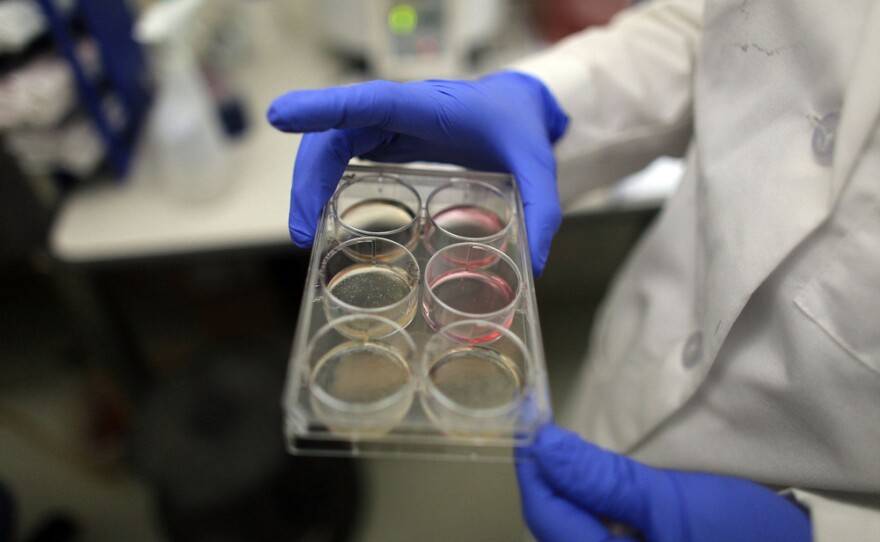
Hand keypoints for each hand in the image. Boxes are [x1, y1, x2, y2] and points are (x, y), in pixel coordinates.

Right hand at [266, 71, 568, 275]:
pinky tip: (323, 217)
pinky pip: (344, 156)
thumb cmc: (519, 127)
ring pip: (331, 144)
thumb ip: (541, 210)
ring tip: (305, 235)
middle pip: (336, 132)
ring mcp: (388, 125)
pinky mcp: (386, 140)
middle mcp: (400, 111)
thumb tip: (533, 266)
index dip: (326, 107)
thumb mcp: (538, 167)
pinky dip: (325, 184)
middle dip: (309, 178)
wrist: (517, 107)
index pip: (371, 101)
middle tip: (302, 233)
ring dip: (310, 185)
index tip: (281, 115)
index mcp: (431, 108)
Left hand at [516, 424, 811, 541]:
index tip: (528, 421)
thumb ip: (601, 480)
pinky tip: (585, 483)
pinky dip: (581, 504)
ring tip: (560, 452)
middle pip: (554, 527)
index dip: (532, 468)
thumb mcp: (668, 501)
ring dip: (561, 490)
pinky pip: (589, 533)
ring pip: (569, 530)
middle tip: (542, 431)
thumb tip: (544, 444)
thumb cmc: (737, 531)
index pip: (548, 517)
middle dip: (545, 479)